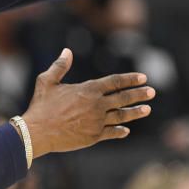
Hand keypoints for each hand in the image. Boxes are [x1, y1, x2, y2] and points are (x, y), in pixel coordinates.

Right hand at [21, 48, 153, 158]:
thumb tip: (67, 51)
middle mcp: (96, 105)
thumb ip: (60, 66)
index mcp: (88, 90)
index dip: (130, 79)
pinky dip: (120, 130)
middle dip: (139, 94)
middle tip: (152, 92)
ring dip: (135, 112)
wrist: (37, 132)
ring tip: (147, 109)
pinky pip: (111, 133)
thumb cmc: (41, 106)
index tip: (143, 77)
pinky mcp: (93, 137)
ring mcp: (97, 122)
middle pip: (123, 98)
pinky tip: (126, 130)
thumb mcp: (47, 81)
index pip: (115, 82)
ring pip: (121, 116)